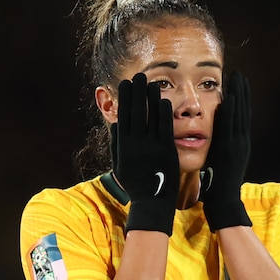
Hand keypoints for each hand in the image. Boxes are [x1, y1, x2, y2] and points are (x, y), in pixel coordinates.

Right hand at [114, 73, 178, 234]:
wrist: (152, 203)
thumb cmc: (136, 184)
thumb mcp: (120, 165)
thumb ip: (116, 144)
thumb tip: (114, 124)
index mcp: (123, 146)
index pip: (122, 116)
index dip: (124, 98)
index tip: (125, 83)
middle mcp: (135, 144)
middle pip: (135, 112)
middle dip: (136, 92)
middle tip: (138, 75)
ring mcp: (150, 147)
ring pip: (150, 117)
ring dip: (150, 98)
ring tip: (151, 82)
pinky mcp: (166, 151)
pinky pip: (164, 128)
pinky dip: (163, 114)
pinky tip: (164, 100)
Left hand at [201, 71, 251, 231]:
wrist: (223, 202)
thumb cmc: (218, 184)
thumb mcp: (221, 161)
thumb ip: (220, 146)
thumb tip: (216, 134)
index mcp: (239, 143)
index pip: (241, 116)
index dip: (242, 98)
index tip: (239, 83)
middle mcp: (241, 141)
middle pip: (244, 111)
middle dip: (242, 91)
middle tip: (239, 73)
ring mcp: (237, 145)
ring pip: (240, 115)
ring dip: (239, 95)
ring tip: (237, 77)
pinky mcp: (230, 149)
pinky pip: (231, 127)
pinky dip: (232, 111)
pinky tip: (230, 97)